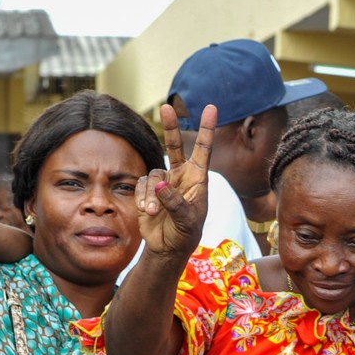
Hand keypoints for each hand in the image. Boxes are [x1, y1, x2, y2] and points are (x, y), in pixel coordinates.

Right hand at [137, 103, 214, 258]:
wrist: (168, 247)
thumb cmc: (186, 234)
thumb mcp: (187, 220)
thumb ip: (175, 201)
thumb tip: (160, 184)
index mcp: (198, 179)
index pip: (203, 150)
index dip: (207, 128)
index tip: (211, 107)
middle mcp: (180, 176)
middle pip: (174, 145)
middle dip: (170, 127)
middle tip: (166, 107)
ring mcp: (163, 182)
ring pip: (153, 174)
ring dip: (152, 194)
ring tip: (155, 213)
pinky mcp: (148, 190)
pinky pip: (143, 186)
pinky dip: (144, 199)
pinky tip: (149, 213)